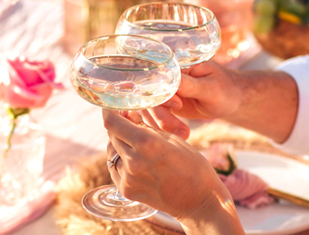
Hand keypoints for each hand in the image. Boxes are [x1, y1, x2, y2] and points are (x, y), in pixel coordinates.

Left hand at [103, 109, 239, 230]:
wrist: (199, 201)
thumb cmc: (192, 166)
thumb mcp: (172, 138)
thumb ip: (146, 128)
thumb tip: (127, 117)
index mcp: (146, 143)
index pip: (112, 123)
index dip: (109, 112)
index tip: (111, 108)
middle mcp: (133, 161)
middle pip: (111, 136)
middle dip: (117, 127)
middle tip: (127, 123)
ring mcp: (128, 178)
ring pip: (111, 152)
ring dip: (119, 144)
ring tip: (135, 144)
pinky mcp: (126, 190)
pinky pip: (115, 168)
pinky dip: (121, 161)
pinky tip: (135, 160)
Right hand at [140, 61, 243, 138]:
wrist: (229, 100)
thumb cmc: (225, 90)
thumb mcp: (211, 88)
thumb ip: (191, 85)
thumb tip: (170, 81)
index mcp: (176, 64)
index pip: (156, 76)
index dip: (161, 92)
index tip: (178, 106)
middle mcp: (164, 75)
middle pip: (149, 95)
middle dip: (161, 116)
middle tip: (182, 131)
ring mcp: (161, 90)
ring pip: (148, 109)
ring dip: (162, 126)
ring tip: (185, 135)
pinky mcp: (162, 104)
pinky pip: (153, 116)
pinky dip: (162, 128)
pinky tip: (179, 134)